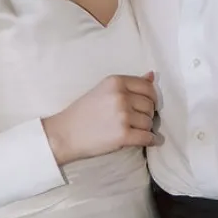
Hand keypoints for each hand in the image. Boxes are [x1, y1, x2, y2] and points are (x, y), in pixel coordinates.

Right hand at [43, 73, 158, 164]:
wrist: (64, 134)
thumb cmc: (82, 113)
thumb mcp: (103, 90)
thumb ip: (128, 85)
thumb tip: (152, 75)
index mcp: (115, 82)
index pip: (148, 87)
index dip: (152, 98)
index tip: (148, 105)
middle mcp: (120, 96)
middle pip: (150, 105)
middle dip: (147, 114)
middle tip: (137, 120)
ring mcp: (122, 116)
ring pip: (149, 122)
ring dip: (145, 128)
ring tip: (134, 130)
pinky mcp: (123, 135)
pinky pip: (147, 137)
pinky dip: (150, 141)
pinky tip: (148, 141)